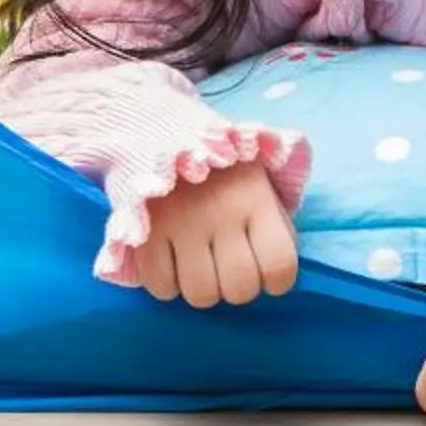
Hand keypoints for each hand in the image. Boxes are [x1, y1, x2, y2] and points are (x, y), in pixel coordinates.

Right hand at [138, 162, 297, 308]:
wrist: (160, 130)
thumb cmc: (222, 168)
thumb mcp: (263, 183)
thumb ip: (276, 224)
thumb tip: (275, 274)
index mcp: (256, 198)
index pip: (280, 266)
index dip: (277, 281)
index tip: (267, 272)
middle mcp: (221, 212)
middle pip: (239, 288)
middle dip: (238, 286)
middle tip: (229, 267)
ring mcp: (180, 223)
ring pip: (201, 294)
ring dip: (204, 288)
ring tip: (201, 266)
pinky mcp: (144, 231)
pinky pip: (161, 286)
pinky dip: (168, 284)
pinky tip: (173, 263)